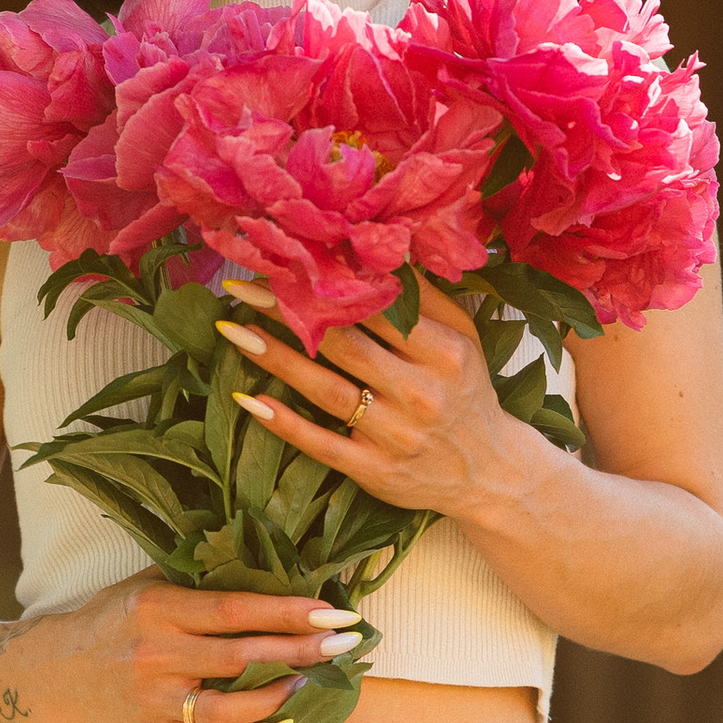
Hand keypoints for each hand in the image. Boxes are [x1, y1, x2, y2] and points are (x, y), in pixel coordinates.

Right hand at [32, 573, 365, 722]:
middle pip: (241, 658)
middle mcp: (156, 656)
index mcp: (159, 609)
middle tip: (347, 645)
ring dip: (277, 697)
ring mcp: (154, 703)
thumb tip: (274, 563)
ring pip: (227, 709)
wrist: (55, 670)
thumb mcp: (148, 582)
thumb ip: (200, 578)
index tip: (334, 611)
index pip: (234, 610)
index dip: (288, 612)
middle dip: (300, 651)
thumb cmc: (114, 619)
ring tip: (311, 683)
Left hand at [219, 280, 544, 528]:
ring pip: (325, 390)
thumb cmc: (466, 393)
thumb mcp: (464, 338)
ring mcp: (395, 435)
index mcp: (443, 353)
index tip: (289, 259)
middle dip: (289, 311)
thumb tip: (379, 250)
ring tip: (234, 329)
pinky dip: (284, 423)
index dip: (328, 282)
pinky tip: (249, 400)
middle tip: (244, 285)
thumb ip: (425, 297)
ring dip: (275, 358)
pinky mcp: (375, 470)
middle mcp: (420, 393)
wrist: (489, 473)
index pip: (377, 309)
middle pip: (344, 344)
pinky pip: (321, 443)